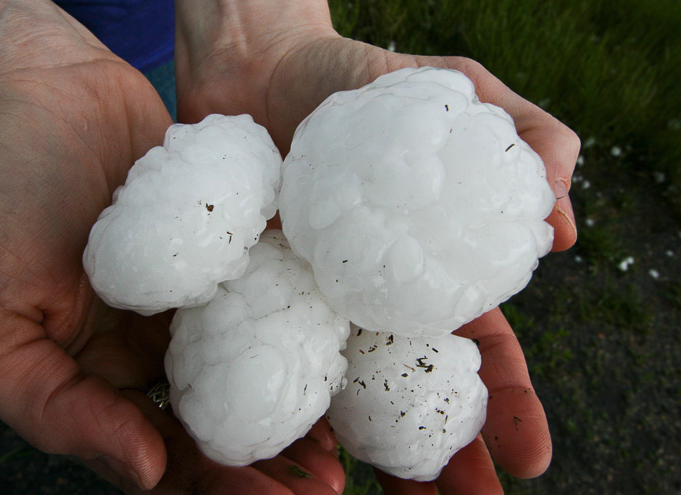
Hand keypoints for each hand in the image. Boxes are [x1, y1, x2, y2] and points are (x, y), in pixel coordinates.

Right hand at [0, 1, 343, 492]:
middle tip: (322, 483)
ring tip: (341, 442)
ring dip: (293, 403)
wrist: (26, 80)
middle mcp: (145, 341)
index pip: (153, 449)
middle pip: (214, 417)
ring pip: (251, 361)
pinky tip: (338, 352)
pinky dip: (299, 323)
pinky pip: (267, 287)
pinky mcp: (225, 241)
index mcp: (88, 372)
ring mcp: (191, 290)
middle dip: (266, 458)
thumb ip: (49, 407)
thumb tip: (142, 471)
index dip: (208, 484)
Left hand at [175, 1, 577, 492]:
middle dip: (442, 457)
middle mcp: (369, 302)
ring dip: (365, 458)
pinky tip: (293, 458)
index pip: (477, 350)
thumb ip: (524, 137)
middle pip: (411, 394)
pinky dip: (280, 416)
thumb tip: (563, 226)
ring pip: (341, 399)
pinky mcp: (247, 297)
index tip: (529, 457)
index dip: (504, 403)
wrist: (259, 64)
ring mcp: (308, 305)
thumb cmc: (361, 76)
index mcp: (425, 269)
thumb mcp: (455, 90)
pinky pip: (263, 364)